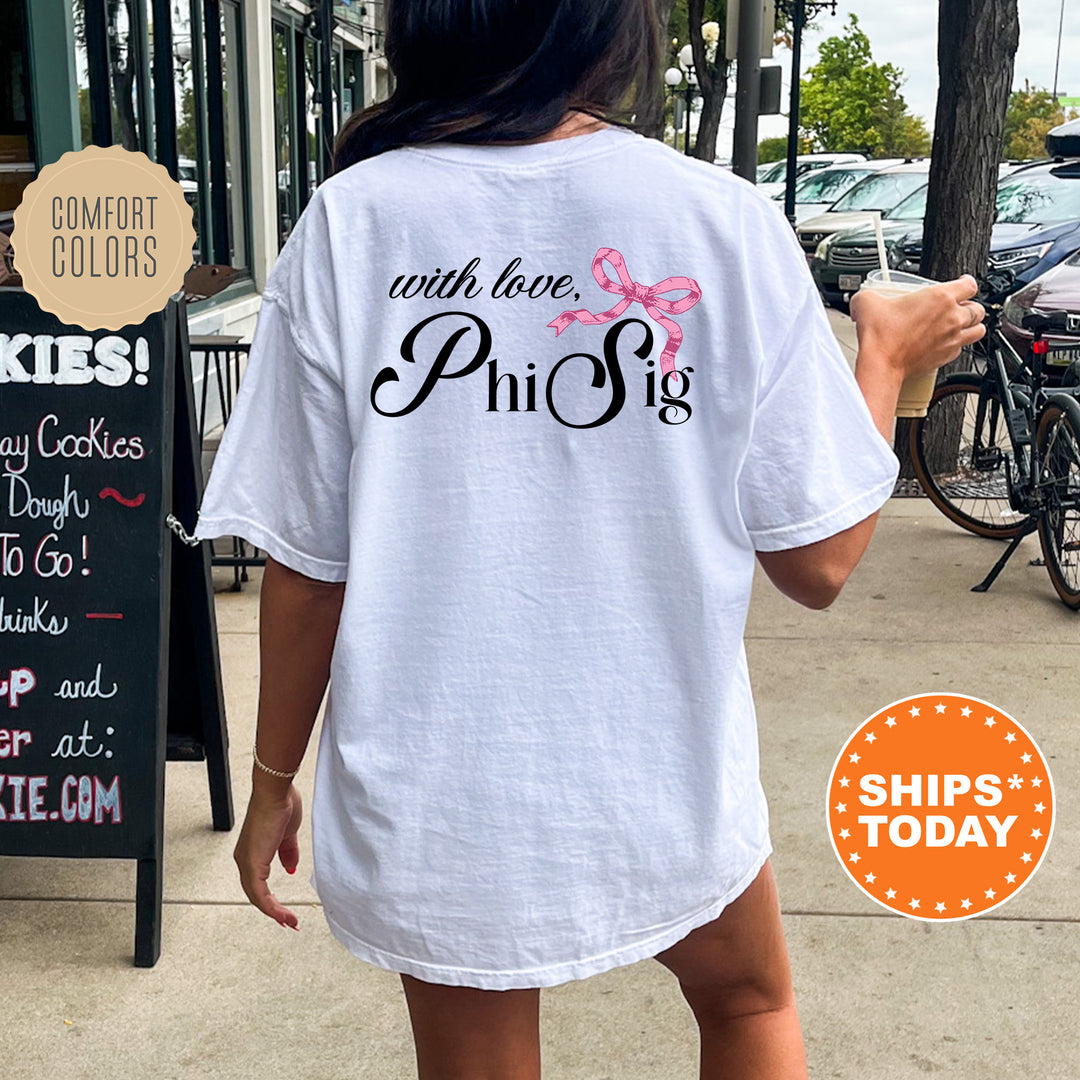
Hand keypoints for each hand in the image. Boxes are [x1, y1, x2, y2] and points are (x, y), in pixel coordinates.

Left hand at [233, 780, 302, 929]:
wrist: (276, 792)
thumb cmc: (281, 805)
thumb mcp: (288, 835)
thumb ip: (288, 854)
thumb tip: (290, 869)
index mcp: (252, 852)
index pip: (258, 883)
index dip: (271, 899)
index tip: (285, 911)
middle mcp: (245, 859)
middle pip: (256, 894)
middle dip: (273, 911)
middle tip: (289, 922)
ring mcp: (247, 862)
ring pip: (257, 897)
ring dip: (274, 912)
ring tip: (290, 922)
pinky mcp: (252, 863)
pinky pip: (259, 893)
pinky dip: (271, 907)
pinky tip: (283, 914)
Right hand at [849, 274, 986, 380]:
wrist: (881, 364)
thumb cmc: (880, 336)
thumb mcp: (867, 302)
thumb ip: (870, 294)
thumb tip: (864, 297)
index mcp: (940, 297)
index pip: (970, 285)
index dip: (967, 282)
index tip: (963, 283)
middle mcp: (952, 317)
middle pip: (978, 308)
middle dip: (971, 306)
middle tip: (959, 307)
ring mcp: (952, 339)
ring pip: (978, 330)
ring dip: (972, 326)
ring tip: (963, 325)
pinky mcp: (947, 357)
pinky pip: (962, 349)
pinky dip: (958, 345)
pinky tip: (946, 343)